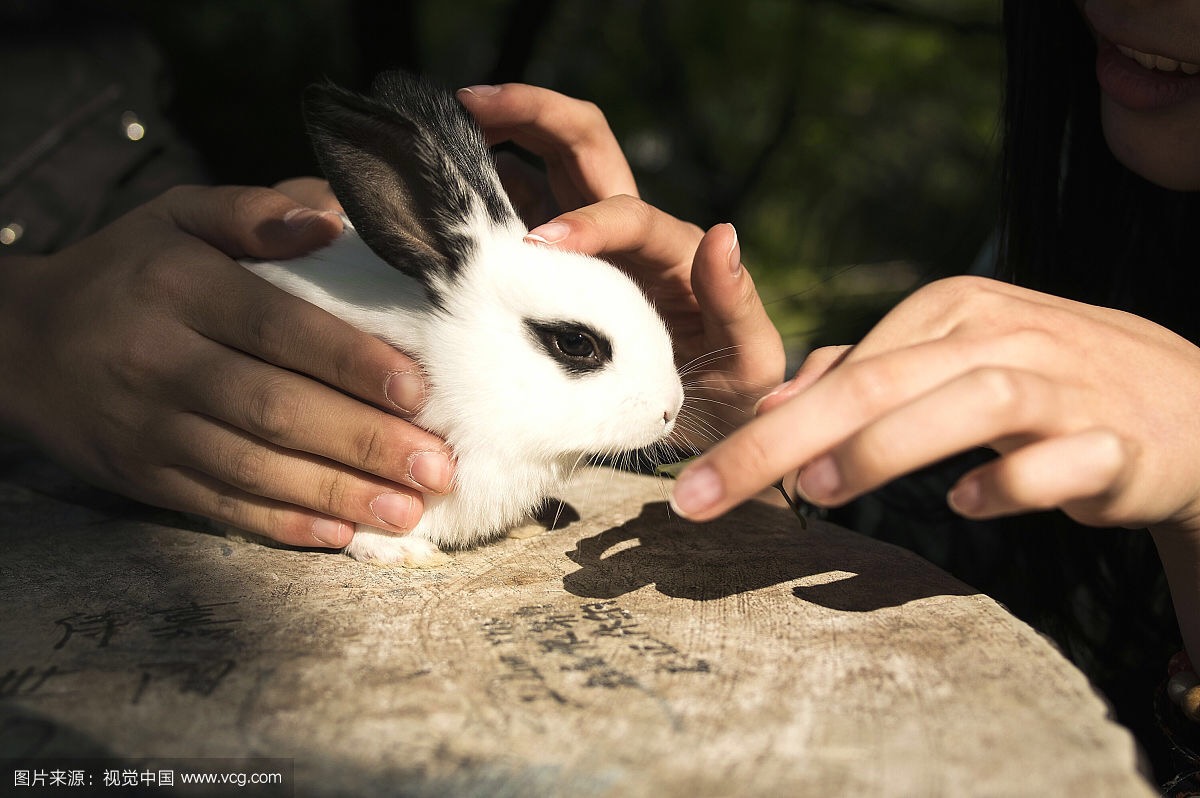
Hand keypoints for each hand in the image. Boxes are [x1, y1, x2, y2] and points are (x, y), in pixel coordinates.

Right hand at [0, 185, 453, 547]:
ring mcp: (151, 427)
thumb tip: (334, 218)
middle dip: (363, 441)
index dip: (351, 361)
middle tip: (437, 465)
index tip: (419, 390)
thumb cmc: (129, 270)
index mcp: (181, 288)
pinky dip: (283, 523)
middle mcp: (163, 360)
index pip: (279, 327)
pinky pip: (220, 505)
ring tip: (408, 509)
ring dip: (337, 492)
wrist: (20, 343)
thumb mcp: (179, 215)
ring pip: (254, 467)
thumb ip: (254, 209)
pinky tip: (340, 533)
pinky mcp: (145, 477)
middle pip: (275, 407)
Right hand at [458, 83, 784, 447]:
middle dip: (534, 112)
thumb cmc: (732, 394)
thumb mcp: (751, 357)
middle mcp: (630, 233)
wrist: (701, 426)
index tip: (541, 243)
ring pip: (545, 168)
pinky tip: (450, 197)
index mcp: (675, 248)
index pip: (626, 213)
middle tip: (473, 102)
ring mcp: (592, 246)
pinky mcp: (562, 268)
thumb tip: (722, 234)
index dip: (585, 221)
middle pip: (582, 145)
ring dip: (500, 139)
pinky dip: (487, 197)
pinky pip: (523, 216)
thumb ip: (736, 300)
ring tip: (448, 134)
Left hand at [670, 275, 1199, 534]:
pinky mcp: (1116, 439)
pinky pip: (1060, 458)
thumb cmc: (1045, 383)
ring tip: (816, 491)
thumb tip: (774, 400)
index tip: (698, 481)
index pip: (843, 367)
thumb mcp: (950, 361)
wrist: (1186, 403)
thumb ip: (865, 373)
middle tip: (707, 497)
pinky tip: (966, 505)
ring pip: (968, 400)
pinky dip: (1010, 480)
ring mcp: (1063, 382)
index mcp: (950, 311)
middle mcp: (1000, 334)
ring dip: (885, 446)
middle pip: (878, 380)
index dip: (763, 426)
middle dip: (781, 441)